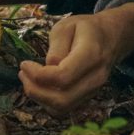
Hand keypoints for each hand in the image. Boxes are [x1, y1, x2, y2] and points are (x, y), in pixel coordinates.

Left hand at [19, 4, 133, 115]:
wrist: (111, 38)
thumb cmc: (86, 29)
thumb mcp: (67, 26)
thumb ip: (56, 47)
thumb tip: (47, 68)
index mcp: (91, 55)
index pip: (62, 77)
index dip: (39, 75)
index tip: (24, 64)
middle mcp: (95, 78)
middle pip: (62, 100)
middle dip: (35, 91)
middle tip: (22, 74)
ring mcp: (94, 91)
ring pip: (63, 108)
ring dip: (39, 99)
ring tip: (27, 80)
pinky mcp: (88, 97)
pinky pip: (65, 108)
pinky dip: (47, 102)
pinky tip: (39, 86)